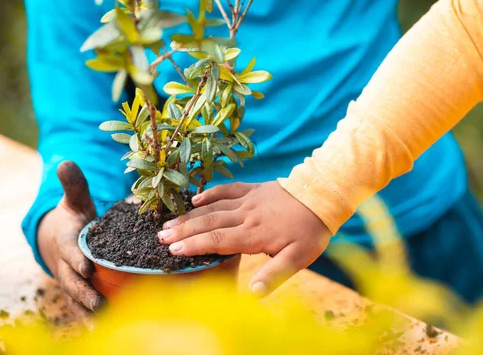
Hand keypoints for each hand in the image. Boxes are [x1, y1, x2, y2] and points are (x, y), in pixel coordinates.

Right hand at [37, 161, 103, 323]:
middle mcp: (66, 265)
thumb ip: (74, 185)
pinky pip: (83, 308)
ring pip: (78, 299)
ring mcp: (71, 282)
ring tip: (104, 322)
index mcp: (67, 241)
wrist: (60, 238)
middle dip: (84, 292)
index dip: (77, 259)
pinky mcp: (79, 292)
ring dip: (90, 311)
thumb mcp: (75, 201)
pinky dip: (92, 318)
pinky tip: (107, 330)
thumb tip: (66, 161)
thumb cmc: (74, 218)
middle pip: (73, 281)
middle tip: (98, 301)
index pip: (70, 251)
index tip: (87, 266)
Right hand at [157, 181, 330, 295]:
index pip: (217, 240)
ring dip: (190, 215)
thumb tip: (252, 293)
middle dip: (183, 230)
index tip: (172, 250)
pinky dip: (210, 193)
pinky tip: (196, 198)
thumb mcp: (298, 258)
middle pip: (208, 223)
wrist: (322, 196)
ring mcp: (248, 200)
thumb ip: (273, 275)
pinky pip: (227, 189)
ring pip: (213, 207)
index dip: (194, 245)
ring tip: (169, 222)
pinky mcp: (253, 189)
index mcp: (254, 234)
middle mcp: (246, 215)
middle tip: (159, 236)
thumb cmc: (311, 231)